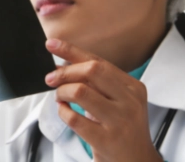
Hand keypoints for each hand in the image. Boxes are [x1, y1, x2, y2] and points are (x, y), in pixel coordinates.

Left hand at [44, 39, 162, 161]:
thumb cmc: (121, 129)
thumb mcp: (116, 101)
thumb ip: (94, 82)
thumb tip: (62, 62)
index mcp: (133, 87)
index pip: (98, 61)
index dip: (72, 50)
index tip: (51, 44)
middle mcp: (130, 101)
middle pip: (90, 71)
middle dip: (65, 72)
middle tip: (51, 79)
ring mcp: (119, 121)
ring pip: (80, 91)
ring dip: (62, 92)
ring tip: (60, 98)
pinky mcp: (106, 140)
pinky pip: (74, 118)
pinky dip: (62, 112)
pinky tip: (64, 111)